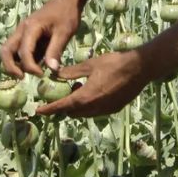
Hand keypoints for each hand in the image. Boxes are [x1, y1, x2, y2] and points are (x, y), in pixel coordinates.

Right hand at [0, 0, 80, 77]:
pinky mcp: (26, 35)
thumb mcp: (64, 32)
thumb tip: (51, 70)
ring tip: (27, 74)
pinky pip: (17, 49)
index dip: (30, 67)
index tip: (42, 75)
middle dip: (10, 67)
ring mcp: (22, 32)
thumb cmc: (66, 14)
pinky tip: (33, 66)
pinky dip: (19, 60)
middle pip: (5, 51)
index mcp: (30, 28)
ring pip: (8, 50)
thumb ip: (55, 51)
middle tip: (22, 78)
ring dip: (13, 64)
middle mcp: (21, 30)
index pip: (24, 52)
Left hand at [35, 51, 149, 117]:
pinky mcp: (114, 109)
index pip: (62, 107)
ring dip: (77, 105)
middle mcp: (95, 108)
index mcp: (86, 97)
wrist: (140, 68)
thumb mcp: (90, 65)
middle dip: (64, 106)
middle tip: (60, 93)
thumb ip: (72, 72)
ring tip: (78, 87)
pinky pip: (96, 111)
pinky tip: (92, 90)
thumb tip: (56, 75)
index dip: (49, 109)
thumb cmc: (114, 63)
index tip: (38, 111)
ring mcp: (106, 110)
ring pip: (85, 113)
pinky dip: (89, 105)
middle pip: (73, 112)